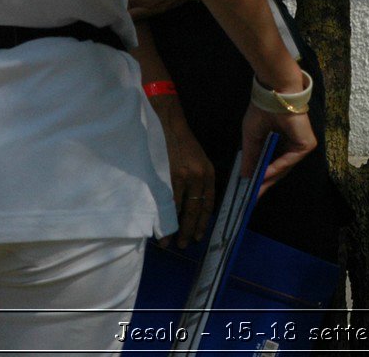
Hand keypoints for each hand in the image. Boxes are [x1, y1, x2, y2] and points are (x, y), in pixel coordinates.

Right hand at [152, 98, 216, 246]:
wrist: (168, 124)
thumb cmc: (181, 143)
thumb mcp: (197, 160)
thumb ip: (198, 180)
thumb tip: (192, 206)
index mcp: (208, 174)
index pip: (208, 204)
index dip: (202, 222)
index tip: (198, 235)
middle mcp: (199, 177)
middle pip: (195, 211)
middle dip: (189, 230)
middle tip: (184, 244)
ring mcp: (184, 177)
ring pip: (180, 210)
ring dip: (174, 227)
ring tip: (168, 241)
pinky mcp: (169, 176)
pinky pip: (168, 202)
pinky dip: (164, 215)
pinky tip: (159, 224)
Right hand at [240, 103, 316, 196]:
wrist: (275, 95)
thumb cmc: (263, 111)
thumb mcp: (252, 137)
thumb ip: (251, 157)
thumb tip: (245, 176)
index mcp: (281, 141)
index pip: (272, 164)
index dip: (261, 178)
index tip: (250, 191)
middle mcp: (292, 144)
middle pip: (279, 169)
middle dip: (265, 182)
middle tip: (253, 196)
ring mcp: (300, 145)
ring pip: (284, 167)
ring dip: (270, 178)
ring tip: (256, 189)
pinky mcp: (306, 144)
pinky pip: (290, 160)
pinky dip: (277, 167)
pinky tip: (265, 174)